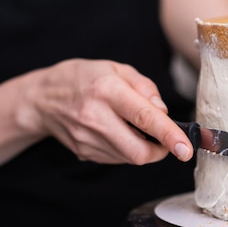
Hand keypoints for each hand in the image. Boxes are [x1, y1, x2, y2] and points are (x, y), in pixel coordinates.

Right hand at [22, 59, 193, 164]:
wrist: (42, 98)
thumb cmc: (83, 78)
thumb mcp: (116, 69)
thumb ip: (145, 88)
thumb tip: (163, 112)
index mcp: (107, 91)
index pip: (144, 117)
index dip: (168, 135)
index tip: (185, 149)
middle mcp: (95, 117)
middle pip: (139, 151)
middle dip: (160, 150)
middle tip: (164, 139)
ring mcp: (87, 139)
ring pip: (130, 158)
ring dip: (142, 148)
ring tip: (131, 126)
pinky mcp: (84, 153)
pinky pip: (118, 158)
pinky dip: (126, 149)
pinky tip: (116, 132)